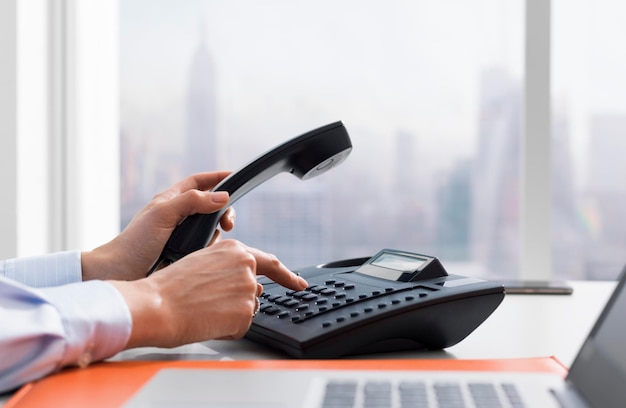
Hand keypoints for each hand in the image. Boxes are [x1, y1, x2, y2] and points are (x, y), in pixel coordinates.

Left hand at [82, 172, 235, 280]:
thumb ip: (192, 201)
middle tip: (228, 224)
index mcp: (170, 200)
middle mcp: (178, 216)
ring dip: (214, 235)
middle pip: (210, 206)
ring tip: (205, 245)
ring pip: (211, 229)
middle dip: (223, 211)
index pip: (198, 182)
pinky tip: (203, 257)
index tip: (234, 175)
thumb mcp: (163, 214)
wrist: (121, 274)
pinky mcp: (185, 255)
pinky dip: (209, 250)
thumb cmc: (135, 243)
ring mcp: (182, 236)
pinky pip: (206, 248)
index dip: (216, 177)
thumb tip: (222, 196)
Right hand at [109, 239, 308, 347]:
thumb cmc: (171, 286)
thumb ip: (228, 266)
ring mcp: (249, 291)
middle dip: (240, 301)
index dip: (288, 276)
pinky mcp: (246, 314)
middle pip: (255, 292)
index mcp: (236, 251)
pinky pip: (241, 327)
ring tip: (204, 308)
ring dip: (231, 314)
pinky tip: (207, 320)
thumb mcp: (202, 261)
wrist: (158, 305)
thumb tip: (244, 281)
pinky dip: (227, 329)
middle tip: (212, 304)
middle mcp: (247, 268)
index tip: (299, 283)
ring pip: (247, 310)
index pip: (270, 264)